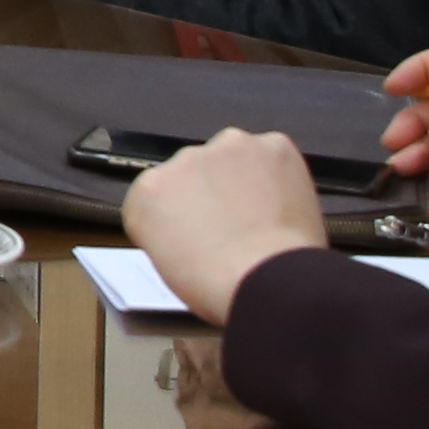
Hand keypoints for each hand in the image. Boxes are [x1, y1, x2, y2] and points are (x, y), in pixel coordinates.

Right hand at [125, 129, 331, 320]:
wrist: (268, 280)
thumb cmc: (220, 283)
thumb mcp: (165, 262)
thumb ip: (168, 228)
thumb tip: (188, 225)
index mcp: (148, 191)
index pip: (160, 190)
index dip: (182, 211)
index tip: (195, 226)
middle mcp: (183, 160)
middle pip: (198, 169)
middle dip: (213, 191)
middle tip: (231, 225)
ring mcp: (228, 148)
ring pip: (235, 157)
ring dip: (243, 178)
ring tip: (259, 218)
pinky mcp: (271, 145)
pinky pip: (274, 154)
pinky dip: (279, 174)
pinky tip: (280, 205)